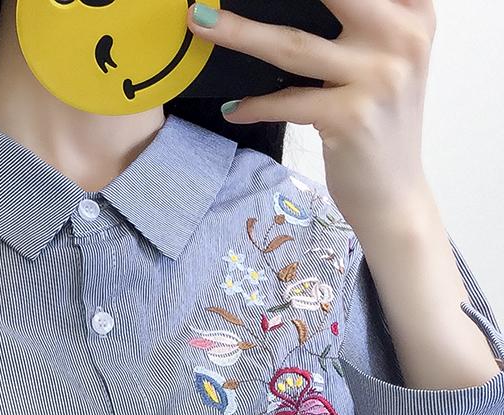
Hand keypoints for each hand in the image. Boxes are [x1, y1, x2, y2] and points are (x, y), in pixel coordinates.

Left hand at [187, 0, 436, 227]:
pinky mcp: (351, 118)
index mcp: (414, 13)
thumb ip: (360, 24)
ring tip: (201, 23)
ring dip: (239, 33)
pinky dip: (254, 106)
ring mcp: (379, 78)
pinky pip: (286, 103)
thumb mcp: (385, 62)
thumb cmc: (378, 124)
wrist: (394, 194)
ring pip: (292, 46)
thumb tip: (284, 4)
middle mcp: (403, 38)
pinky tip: (233, 110)